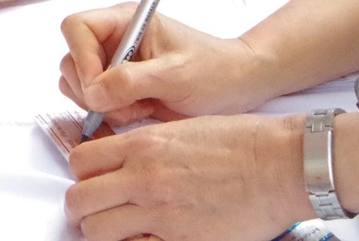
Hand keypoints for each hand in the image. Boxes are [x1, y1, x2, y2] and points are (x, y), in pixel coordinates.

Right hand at [59, 4, 276, 123]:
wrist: (237, 87)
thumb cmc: (215, 70)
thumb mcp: (175, 74)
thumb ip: (131, 80)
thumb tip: (92, 91)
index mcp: (126, 20)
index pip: (76, 28)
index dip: (80, 57)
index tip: (98, 85)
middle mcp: (115, 40)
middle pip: (71, 61)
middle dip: (91, 88)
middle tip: (124, 101)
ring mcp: (115, 66)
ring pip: (79, 87)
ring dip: (102, 105)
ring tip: (138, 106)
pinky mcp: (120, 91)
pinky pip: (95, 105)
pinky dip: (111, 116)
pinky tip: (141, 113)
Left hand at [66, 114, 305, 240]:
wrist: (279, 165)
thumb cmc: (242, 142)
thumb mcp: (182, 128)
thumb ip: (146, 146)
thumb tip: (123, 162)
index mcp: (143, 145)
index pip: (80, 161)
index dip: (82, 174)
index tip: (92, 180)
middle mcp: (143, 178)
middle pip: (80, 199)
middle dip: (81, 207)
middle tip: (94, 210)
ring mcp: (159, 213)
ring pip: (97, 231)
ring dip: (102, 230)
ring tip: (118, 229)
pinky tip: (145, 238)